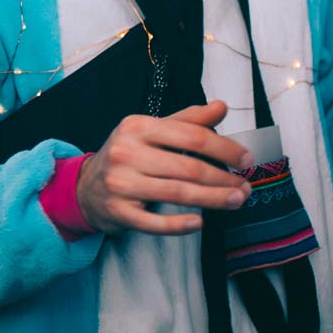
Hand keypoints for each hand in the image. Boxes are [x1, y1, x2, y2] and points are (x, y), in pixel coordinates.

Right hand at [77, 102, 252, 236]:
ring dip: (212, 199)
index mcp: (137, 127)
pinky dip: (179, 224)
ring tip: (235, 200)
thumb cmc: (128, 156)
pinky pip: (154, 222)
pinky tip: (200, 222)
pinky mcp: (118, 212)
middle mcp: (126, 153)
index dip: (224, 148)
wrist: (86, 187)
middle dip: (223, 179)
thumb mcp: (152, 130)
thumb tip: (221, 107)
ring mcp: (120, 184)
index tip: (246, 159)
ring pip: (177, 194)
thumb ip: (188, 120)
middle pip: (187, 167)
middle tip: (245, 187)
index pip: (191, 136)